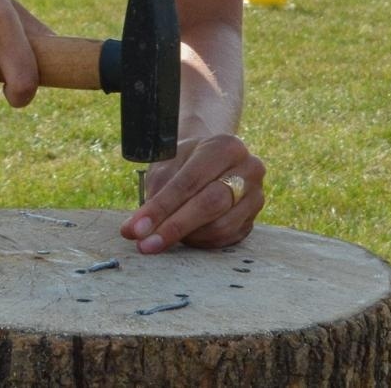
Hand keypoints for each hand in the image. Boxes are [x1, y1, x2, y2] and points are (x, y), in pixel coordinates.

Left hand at [120, 133, 264, 253]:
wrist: (213, 161)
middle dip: (174, 226)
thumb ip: (155, 190)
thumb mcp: (168, 163)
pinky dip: (200, 242)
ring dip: (187, 236)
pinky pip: (226, 239)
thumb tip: (136, 228)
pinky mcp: (252, 220)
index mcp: (225, 147)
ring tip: (162, 236)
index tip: (136, 228)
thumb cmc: (186, 161)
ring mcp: (255, 196)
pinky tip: (183, 238)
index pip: (190, 181)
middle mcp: (248, 170)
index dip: (162, 207)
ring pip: (220, 226)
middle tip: (145, 243)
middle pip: (211, 204)